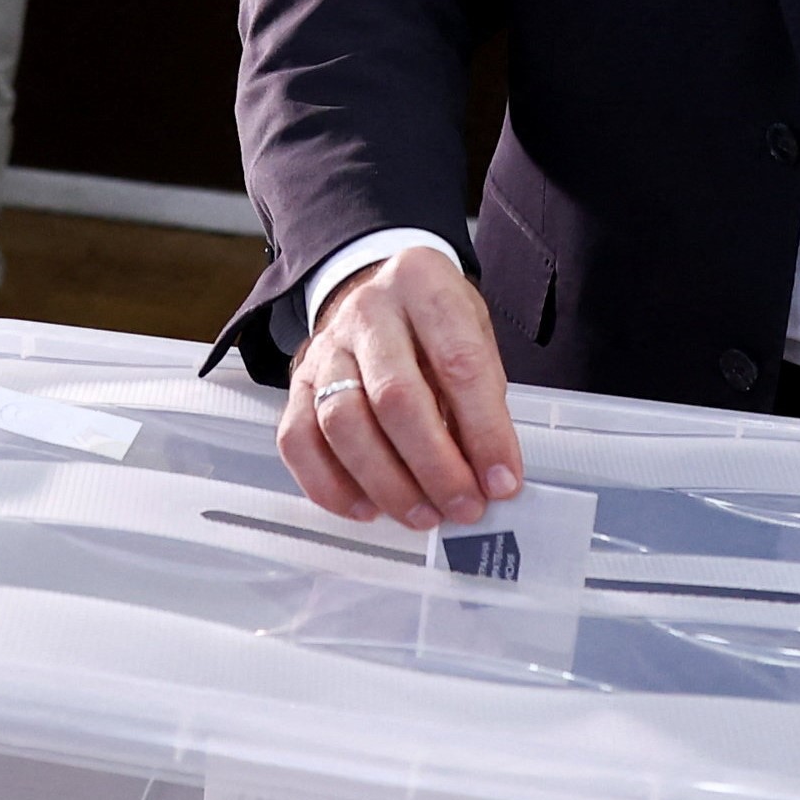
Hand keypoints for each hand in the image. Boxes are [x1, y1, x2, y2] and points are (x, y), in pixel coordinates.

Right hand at [277, 243, 524, 528]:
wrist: (377, 289)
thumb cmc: (435, 322)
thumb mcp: (473, 333)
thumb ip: (482, 395)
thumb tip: (490, 474)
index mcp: (423, 285)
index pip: (458, 362)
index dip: (484, 430)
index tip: (502, 480)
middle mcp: (368, 311)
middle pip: (394, 397)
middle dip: (434, 466)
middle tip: (463, 506)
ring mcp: (326, 347)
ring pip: (342, 423)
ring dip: (386, 483)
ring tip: (422, 515)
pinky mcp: (298, 382)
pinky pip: (298, 439)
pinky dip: (329, 485)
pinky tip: (366, 508)